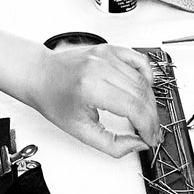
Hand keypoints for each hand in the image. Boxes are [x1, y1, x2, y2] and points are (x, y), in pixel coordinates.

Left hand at [33, 44, 161, 156]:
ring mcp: (106, 55)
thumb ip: (112, 144)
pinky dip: (147, 76)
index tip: (151, 139)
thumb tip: (138, 144)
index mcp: (92, 87)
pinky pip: (139, 60)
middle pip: (142, 95)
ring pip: (143, 80)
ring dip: (150, 102)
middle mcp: (100, 67)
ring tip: (147, 117)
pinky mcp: (109, 49)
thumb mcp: (80, 131)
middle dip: (152, 118)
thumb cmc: (54, 100)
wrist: (41, 75)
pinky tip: (145, 90)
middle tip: (152, 132)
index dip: (148, 127)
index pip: (134, 108)